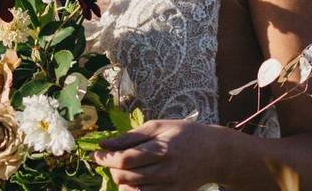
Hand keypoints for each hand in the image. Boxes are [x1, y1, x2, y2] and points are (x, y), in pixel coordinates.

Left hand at [92, 119, 224, 190]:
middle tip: (111, 160)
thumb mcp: (159, 127)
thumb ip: (130, 136)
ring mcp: (169, 187)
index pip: (125, 159)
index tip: (97, 154)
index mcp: (161, 149)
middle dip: (112, 169)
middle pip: (125, 177)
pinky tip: (136, 180)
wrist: (214, 154)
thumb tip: (104, 144)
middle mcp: (165, 171)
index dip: (106, 158)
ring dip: (122, 181)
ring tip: (125, 169)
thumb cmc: (184, 134)